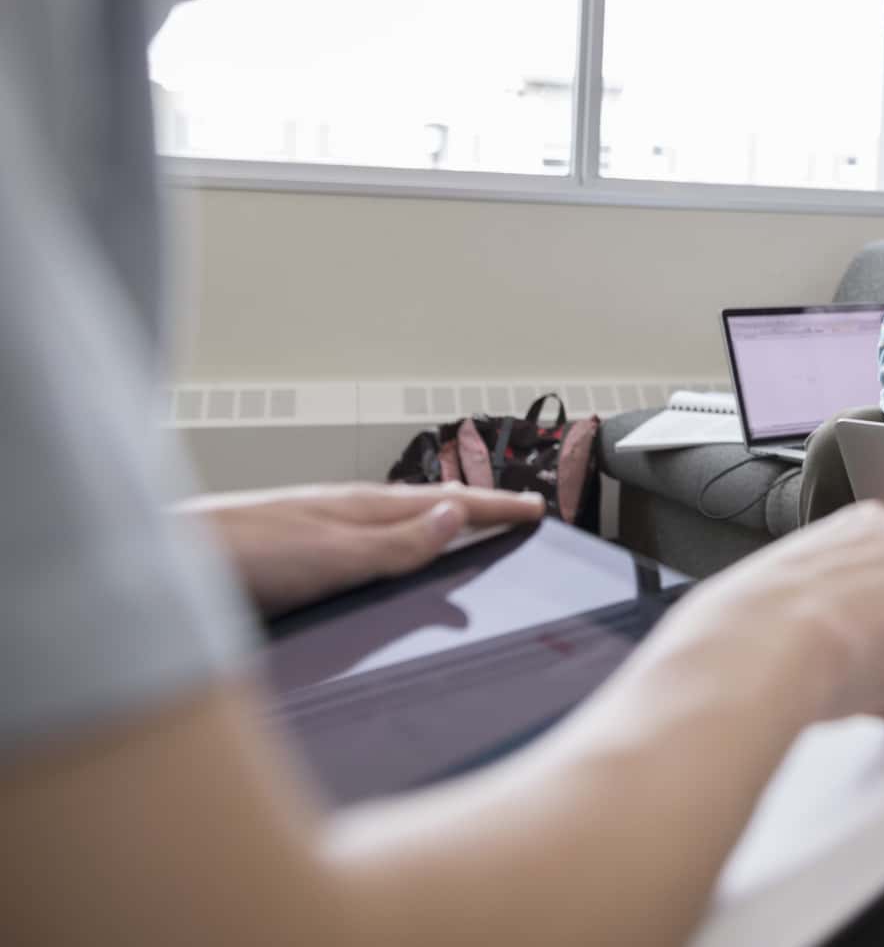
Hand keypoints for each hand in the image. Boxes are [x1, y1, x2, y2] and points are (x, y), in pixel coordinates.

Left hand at [183, 482, 545, 617]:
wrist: (162, 564)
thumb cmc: (237, 557)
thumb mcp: (334, 557)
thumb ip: (398, 542)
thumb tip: (456, 518)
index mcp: (363, 509)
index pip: (448, 505)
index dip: (495, 509)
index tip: (535, 510)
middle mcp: (343, 512)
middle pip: (426, 505)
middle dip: (473, 509)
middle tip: (512, 514)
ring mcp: (317, 528)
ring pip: (395, 521)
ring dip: (436, 523)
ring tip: (462, 529)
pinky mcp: (293, 551)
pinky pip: (367, 540)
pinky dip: (397, 542)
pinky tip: (383, 558)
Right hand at [671, 502, 883, 725]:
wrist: (765, 645)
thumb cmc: (756, 628)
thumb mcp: (792, 588)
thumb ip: (830, 594)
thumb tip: (827, 630)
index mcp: (868, 523)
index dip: (879, 625)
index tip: (854, 649)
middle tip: (861, 675)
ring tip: (865, 687)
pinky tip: (881, 698)